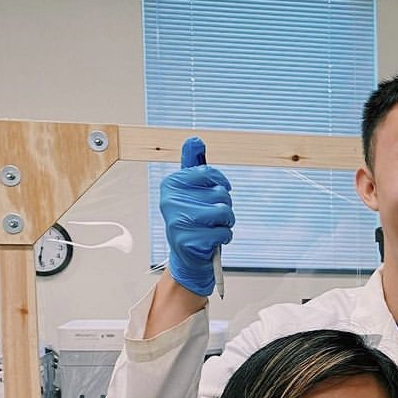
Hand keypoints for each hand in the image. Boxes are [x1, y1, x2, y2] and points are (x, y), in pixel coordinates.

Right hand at [160, 136, 233, 296]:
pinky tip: (213, 240)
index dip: (222, 184)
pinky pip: (223, 233)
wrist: (188, 257)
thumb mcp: (191, 191)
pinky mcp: (189, 242)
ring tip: (215, 227)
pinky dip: (224, 237)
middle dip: (225, 207)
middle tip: (214, 217)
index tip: (219, 191)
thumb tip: (195, 140)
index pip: (210, 173)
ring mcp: (178, 222)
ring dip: (226, 223)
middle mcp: (170, 201)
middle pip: (221, 194)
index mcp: (171, 184)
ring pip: (224, 213)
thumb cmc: (194, 221)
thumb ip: (193, 165)